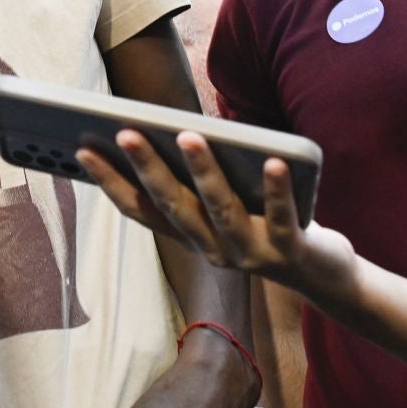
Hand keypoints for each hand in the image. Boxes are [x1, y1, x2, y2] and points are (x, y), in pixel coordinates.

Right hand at [77, 133, 359, 306]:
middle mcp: (213, 249)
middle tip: (126, 133)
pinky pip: (282, 217)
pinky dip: (277, 190)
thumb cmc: (266, 225)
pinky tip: (274, 162)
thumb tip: (178, 131)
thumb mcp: (227, 205)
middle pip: (175, 206)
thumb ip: (201, 180)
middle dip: (148, 169)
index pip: (142, 210)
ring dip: (203, 173)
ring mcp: (250, 253)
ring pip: (221, 210)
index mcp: (192, 236)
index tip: (85, 150)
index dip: (112, 183)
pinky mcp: (290, 250)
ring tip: (189, 137)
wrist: (322, 276)